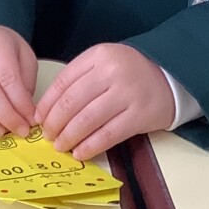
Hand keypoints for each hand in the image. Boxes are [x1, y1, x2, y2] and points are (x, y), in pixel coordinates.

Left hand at [36, 43, 174, 159]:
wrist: (170, 76)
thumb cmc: (129, 72)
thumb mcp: (103, 63)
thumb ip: (78, 79)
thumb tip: (47, 110)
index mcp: (98, 55)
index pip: (63, 82)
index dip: (46, 104)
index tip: (38, 119)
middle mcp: (111, 72)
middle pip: (72, 102)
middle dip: (54, 123)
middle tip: (48, 136)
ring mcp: (126, 94)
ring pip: (87, 120)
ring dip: (69, 137)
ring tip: (61, 146)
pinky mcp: (139, 116)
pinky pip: (108, 135)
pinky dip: (90, 146)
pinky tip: (80, 153)